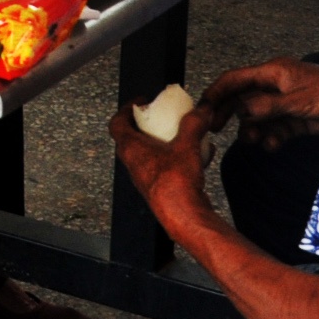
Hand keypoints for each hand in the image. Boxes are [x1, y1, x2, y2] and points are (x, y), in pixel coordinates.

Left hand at [109, 103, 212, 227]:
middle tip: (160, 116)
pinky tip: (200, 155)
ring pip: (150, 153)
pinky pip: (165, 166)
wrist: (184, 217)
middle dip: (147, 124)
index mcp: (131, 149)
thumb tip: (201, 109)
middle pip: (132, 138)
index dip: (125, 108)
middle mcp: (134, 164)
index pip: (116, 123)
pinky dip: (178, 157)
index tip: (139, 101)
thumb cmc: (175, 184)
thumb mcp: (187, 145)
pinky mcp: (160, 188)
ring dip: (164, 141)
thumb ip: (194, 123)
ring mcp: (146, 178)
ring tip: (182, 134)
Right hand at [197, 59, 318, 146]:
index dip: (217, 92)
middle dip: (230, 113)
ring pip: (260, 116)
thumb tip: (240, 111)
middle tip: (216, 129)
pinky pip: (278, 128)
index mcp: (274, 71)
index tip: (203, 109)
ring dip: (253, 129)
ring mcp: (288, 102)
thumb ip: (267, 106)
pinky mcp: (300, 118)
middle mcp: (278, 85)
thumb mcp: (298, 101)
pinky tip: (271, 145)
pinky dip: (272, 137)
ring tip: (250, 140)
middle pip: (244, 98)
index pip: (236, 79)